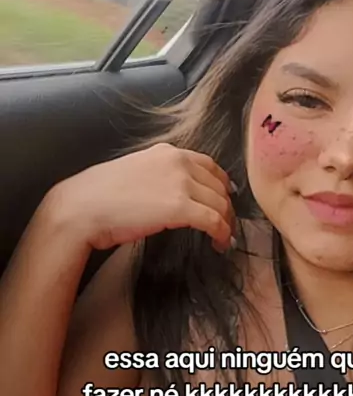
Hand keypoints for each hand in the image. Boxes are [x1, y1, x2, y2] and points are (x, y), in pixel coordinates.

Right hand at [46, 143, 235, 251]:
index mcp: (167, 152)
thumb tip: (175, 193)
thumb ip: (160, 175)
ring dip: (226, 222)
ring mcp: (180, 183)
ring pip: (220, 203)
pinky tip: (219, 243)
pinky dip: (222, 233)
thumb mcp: (136, 172)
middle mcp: (178, 162)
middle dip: (226, 207)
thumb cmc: (101, 195)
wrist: (82, 207)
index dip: (222, 184)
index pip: (209, 165)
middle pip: (219, 185)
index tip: (225, 198)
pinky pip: (214, 220)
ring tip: (222, 238)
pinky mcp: (180, 207)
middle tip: (226, 225)